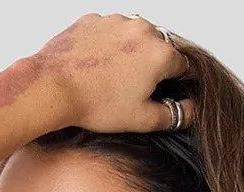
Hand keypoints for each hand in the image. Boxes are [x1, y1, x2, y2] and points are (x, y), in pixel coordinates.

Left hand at [34, 13, 194, 134]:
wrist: (54, 88)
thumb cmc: (95, 103)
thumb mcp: (141, 119)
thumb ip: (173, 115)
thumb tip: (190, 110)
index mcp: (161, 54)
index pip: (182, 66)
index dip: (173, 83)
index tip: (161, 93)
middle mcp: (143, 30)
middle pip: (158, 48)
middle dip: (150, 67)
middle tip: (131, 91)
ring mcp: (117, 21)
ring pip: (133, 38)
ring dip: (128, 55)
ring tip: (110, 80)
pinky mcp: (93, 20)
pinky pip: (108, 33)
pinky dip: (106, 47)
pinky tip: (95, 68)